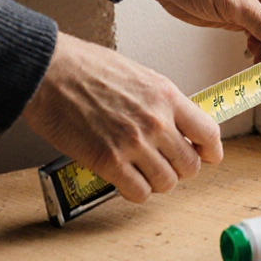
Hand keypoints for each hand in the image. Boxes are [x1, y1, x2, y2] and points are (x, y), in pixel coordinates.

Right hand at [23, 33, 222, 202]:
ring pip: (167, 182)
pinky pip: (138, 192)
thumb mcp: (140, 76)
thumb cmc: (87, 68)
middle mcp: (156, 122)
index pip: (209, 133)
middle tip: (169, 165)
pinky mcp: (108, 162)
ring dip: (158, 182)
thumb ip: (162, 102)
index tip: (209, 156)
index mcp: (167, 96)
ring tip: (144, 172)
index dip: (211, 151)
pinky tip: (127, 181)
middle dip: (182, 168)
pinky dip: (136, 192)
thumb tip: (177, 124)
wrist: (49, 72)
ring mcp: (133, 144)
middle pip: (191, 164)